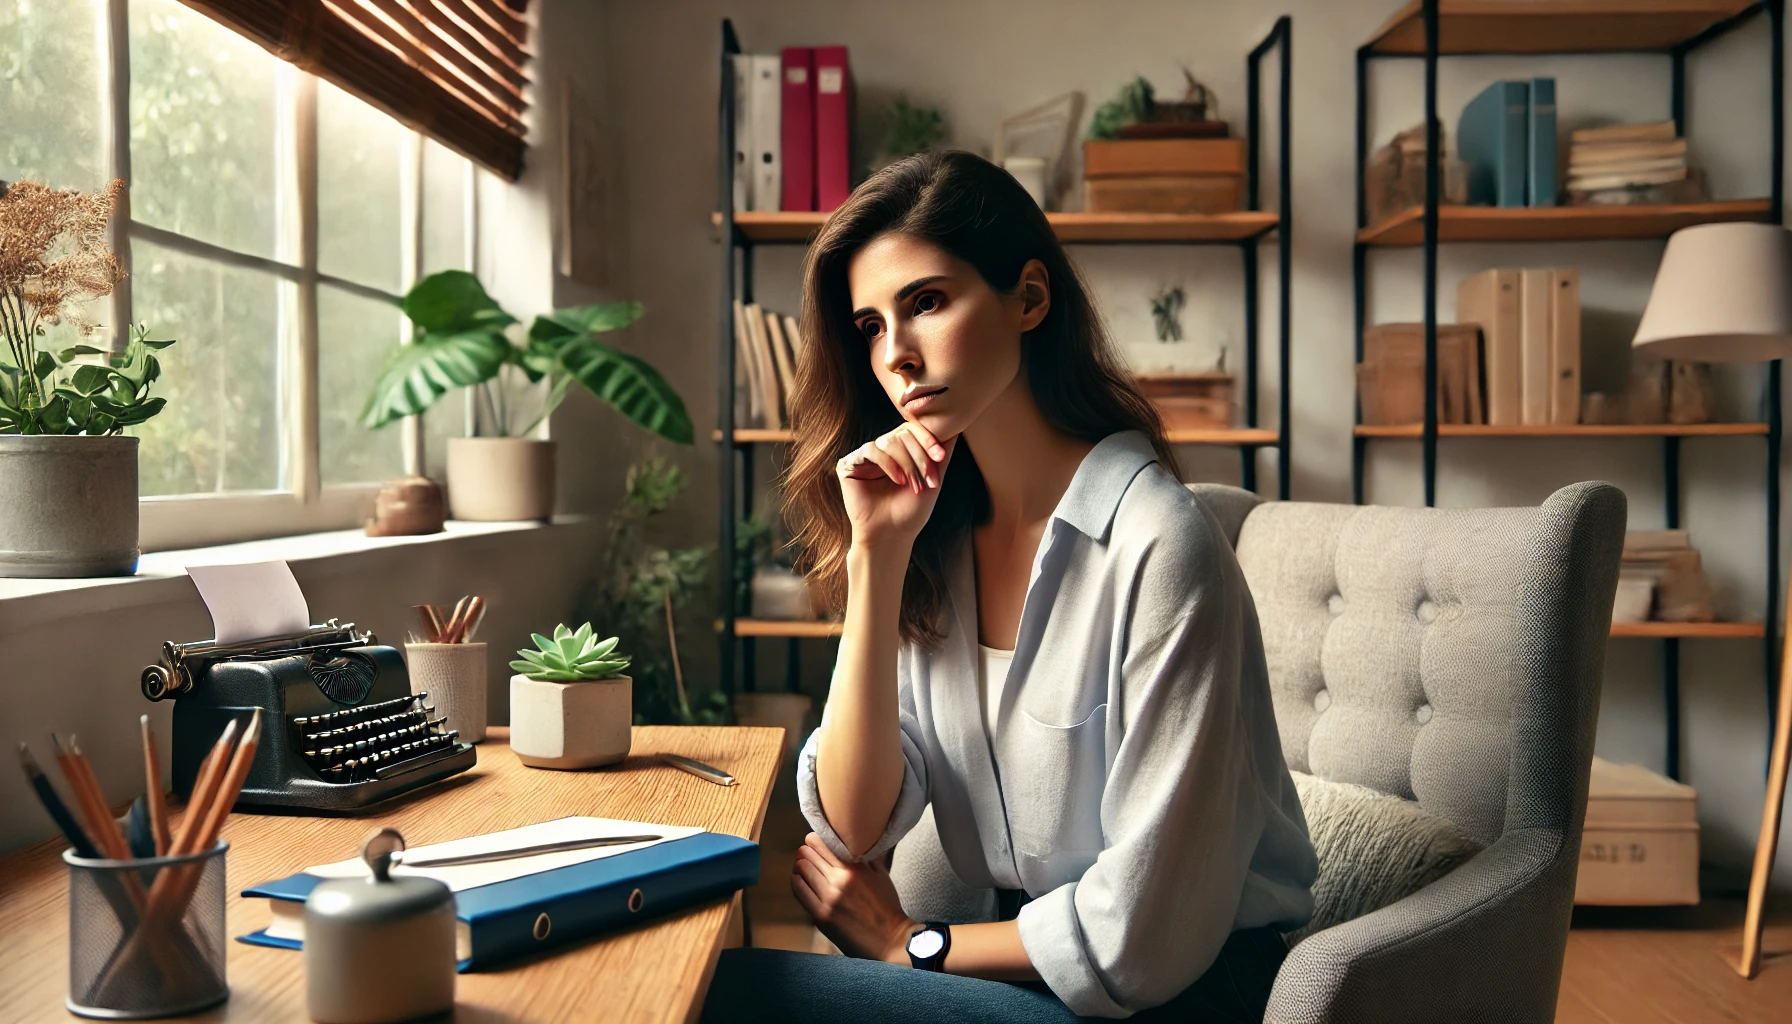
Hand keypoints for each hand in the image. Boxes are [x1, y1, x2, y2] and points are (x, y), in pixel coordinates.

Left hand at [791, 832, 916, 964]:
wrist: (889, 940)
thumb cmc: (887, 907)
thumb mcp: (881, 875)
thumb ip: (866, 856)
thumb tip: (853, 839)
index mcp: (855, 868)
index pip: (823, 843)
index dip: (814, 839)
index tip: (814, 841)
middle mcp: (839, 881)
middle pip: (808, 854)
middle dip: (805, 851)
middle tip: (807, 853)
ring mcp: (828, 899)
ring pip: (801, 869)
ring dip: (800, 864)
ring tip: (802, 865)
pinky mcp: (821, 916)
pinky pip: (799, 890)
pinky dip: (796, 881)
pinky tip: (800, 880)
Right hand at [836, 422, 954, 551]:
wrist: (892, 535)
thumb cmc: (912, 511)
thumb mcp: (933, 477)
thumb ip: (943, 452)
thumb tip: (955, 425)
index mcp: (899, 451)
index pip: (914, 431)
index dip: (928, 440)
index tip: (941, 457)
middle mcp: (882, 450)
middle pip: (903, 434)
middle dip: (919, 456)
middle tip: (928, 479)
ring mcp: (865, 457)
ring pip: (889, 441)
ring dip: (906, 463)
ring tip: (912, 485)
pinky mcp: (849, 464)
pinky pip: (871, 450)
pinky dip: (888, 464)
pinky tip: (897, 480)